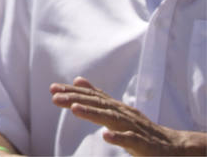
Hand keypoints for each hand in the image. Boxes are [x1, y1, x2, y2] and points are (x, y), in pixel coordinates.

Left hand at [51, 77, 204, 155]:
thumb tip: (78, 79)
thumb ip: (99, 97)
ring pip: (112, 119)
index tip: (52, 88)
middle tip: (55, 97)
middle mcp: (124, 114)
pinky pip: (131, 140)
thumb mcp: (118, 111)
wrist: (173, 147)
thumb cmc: (142, 129)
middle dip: (76, 99)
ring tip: (74, 109)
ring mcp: (135, 128)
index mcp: (116, 108)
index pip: (92, 97)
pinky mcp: (145, 144)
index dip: (73, 92)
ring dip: (93, 113)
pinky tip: (106, 136)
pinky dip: (119, 137)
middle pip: (98, 105)